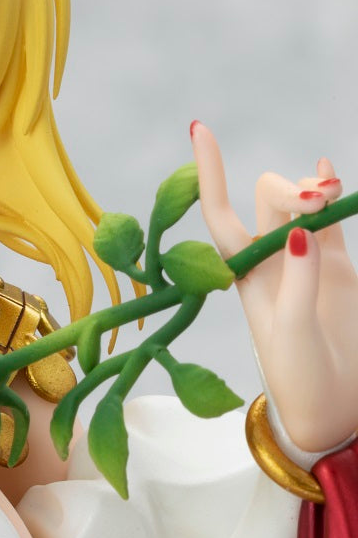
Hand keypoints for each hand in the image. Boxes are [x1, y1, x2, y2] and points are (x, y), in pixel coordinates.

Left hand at [191, 121, 357, 451]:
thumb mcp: (293, 332)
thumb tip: (304, 229)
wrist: (335, 408)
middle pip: (269, 199)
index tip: (199, 129)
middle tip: (317, 204)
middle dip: (290, 190)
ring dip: (313, 187)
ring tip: (331, 194)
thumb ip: (300, 281)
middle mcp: (270, 261)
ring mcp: (305, 260)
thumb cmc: (301, 378)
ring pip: (300, 202)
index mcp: (243, 276)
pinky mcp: (339, 266)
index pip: (219, 214)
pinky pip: (332, 217)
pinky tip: (330, 170)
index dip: (209, 174)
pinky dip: (331, 189)